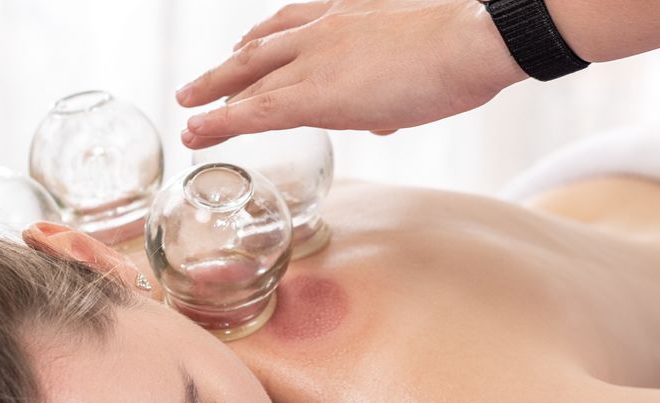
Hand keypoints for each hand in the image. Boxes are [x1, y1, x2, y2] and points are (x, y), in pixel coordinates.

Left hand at [175, 0, 527, 148]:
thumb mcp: (421, 60)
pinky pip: (255, 111)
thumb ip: (392, 89)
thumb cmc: (463, 49)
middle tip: (198, 85)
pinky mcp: (315, 95)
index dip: (264, 41)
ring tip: (187, 110)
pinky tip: (197, 132)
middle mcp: (323, 29)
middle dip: (226, 68)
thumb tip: (382, 119)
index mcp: (349, 14)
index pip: (292, 25)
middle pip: (259, 48)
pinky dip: (220, 123)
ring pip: (247, 78)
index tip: (245, 50)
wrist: (472, 40)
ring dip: (212, 94)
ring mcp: (315, 59)